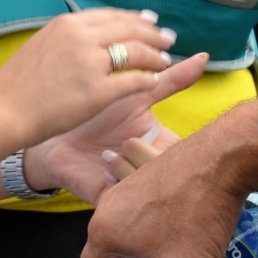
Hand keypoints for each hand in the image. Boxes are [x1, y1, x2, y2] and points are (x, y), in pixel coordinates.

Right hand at [0, 8, 174, 147]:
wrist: (1, 111)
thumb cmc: (17, 84)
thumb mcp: (42, 44)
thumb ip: (69, 36)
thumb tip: (92, 32)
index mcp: (68, 24)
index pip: (112, 16)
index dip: (135, 18)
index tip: (150, 21)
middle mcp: (81, 38)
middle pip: (129, 30)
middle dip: (153, 34)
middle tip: (169, 39)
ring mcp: (90, 64)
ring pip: (136, 52)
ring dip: (154, 56)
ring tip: (165, 61)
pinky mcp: (96, 92)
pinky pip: (133, 81)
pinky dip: (148, 79)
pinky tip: (154, 81)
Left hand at [25, 52, 206, 203]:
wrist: (53, 138)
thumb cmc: (96, 113)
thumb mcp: (136, 95)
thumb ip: (170, 80)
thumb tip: (204, 55)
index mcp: (163, 145)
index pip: (191, 153)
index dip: (196, 151)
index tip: (184, 140)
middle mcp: (153, 170)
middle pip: (174, 173)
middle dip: (158, 157)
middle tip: (137, 142)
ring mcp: (133, 188)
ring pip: (151, 184)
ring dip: (131, 164)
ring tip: (109, 151)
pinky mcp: (110, 201)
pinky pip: (128, 199)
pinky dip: (118, 179)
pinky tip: (103, 166)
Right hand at [80, 129, 252, 257]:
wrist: (228, 153)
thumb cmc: (200, 207)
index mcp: (105, 231)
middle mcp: (112, 206)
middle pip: (113, 256)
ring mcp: (133, 186)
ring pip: (134, 232)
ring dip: (153, 250)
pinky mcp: (155, 173)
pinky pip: (151, 210)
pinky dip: (167, 225)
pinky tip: (195, 230)